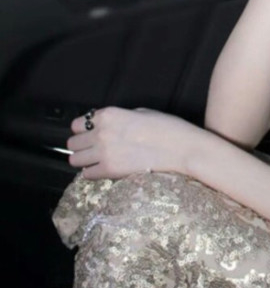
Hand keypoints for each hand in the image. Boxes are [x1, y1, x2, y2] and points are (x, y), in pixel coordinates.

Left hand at [67, 106, 199, 179]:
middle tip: (92, 149)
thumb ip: (118, 119)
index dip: (83, 129)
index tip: (89, 133)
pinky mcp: (109, 170)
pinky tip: (104, 169)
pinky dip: (93, 173)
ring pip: (75, 160)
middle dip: (81, 146)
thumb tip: (107, 126)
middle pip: (73, 143)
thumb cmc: (165, 127)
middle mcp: (101, 132)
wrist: (179, 148)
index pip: (77, 124)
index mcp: (109, 115)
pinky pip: (87, 174)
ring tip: (96, 161)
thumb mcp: (139, 112)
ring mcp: (103, 152)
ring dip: (84, 160)